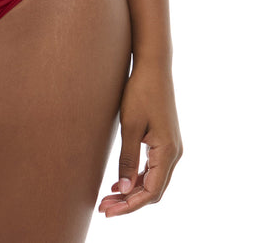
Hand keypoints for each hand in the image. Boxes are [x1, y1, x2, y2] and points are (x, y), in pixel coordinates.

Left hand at [98, 60, 181, 217]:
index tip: (108, 211)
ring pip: (154, 181)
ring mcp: (171, 148)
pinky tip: (121, 182)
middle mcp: (174, 153)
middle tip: (104, 208)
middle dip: (129, 202)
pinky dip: (138, 179)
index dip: (129, 205)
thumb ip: (128, 159)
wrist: (153, 66)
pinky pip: (153, 168)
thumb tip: (125, 191)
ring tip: (108, 198)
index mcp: (167, 151)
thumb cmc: (141, 91)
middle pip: (153, 190)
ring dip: (133, 192)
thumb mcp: (130, 125)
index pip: (151, 191)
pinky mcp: (165, 141)